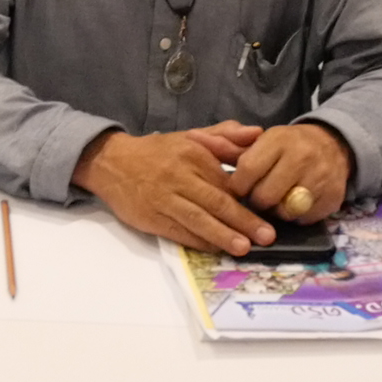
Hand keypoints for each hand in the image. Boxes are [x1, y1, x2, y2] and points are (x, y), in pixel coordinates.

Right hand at [73, 129, 276, 254]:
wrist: (113, 162)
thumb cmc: (158, 152)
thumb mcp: (191, 137)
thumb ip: (225, 136)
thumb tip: (257, 133)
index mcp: (193, 155)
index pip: (226, 179)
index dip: (248, 198)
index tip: (269, 210)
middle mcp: (179, 176)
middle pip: (215, 201)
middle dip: (243, 220)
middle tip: (266, 235)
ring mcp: (164, 199)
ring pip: (198, 219)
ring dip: (222, 235)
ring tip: (244, 247)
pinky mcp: (152, 217)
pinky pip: (180, 232)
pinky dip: (199, 242)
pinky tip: (216, 249)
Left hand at [227, 123, 353, 223]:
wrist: (333, 144)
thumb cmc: (289, 145)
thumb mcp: (263, 138)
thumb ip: (232, 146)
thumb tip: (206, 156)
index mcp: (279, 139)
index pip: (248, 169)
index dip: (238, 185)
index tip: (238, 189)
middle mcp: (301, 156)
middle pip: (265, 196)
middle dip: (257, 201)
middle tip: (259, 197)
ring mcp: (320, 177)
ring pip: (284, 211)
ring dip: (277, 211)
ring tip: (278, 199)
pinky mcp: (332, 197)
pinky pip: (304, 219)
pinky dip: (296, 216)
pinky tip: (296, 203)